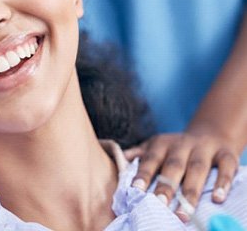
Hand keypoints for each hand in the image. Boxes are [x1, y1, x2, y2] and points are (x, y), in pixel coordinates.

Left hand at [124, 132, 239, 220]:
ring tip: (184, 213)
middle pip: (173, 165)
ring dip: (191, 192)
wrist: (210, 133)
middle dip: (166, 185)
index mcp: (161, 144)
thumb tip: (119, 163)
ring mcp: (204, 148)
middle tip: (159, 204)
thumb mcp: (155, 147)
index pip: (150, 160)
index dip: (143, 175)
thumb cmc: (175, 149)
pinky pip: (225, 168)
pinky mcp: (226, 154)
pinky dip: (222, 183)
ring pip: (198, 168)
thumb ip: (138, 156)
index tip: (136, 191)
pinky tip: (216, 198)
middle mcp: (182, 144)